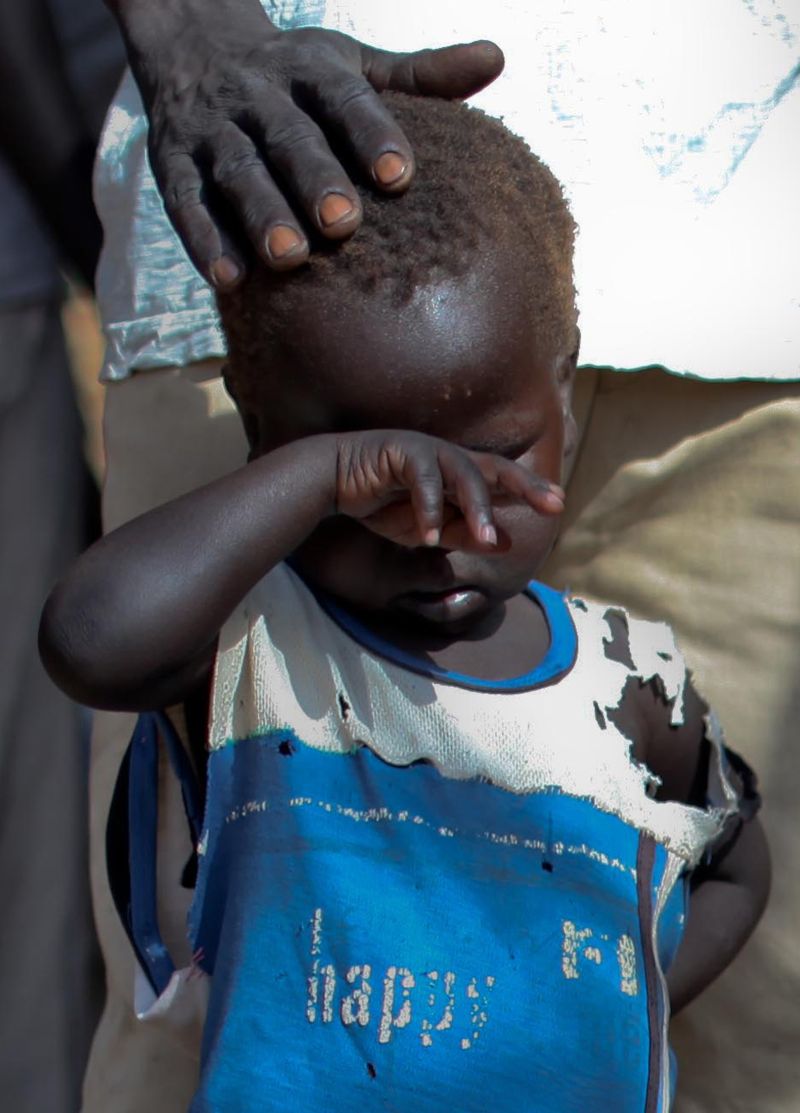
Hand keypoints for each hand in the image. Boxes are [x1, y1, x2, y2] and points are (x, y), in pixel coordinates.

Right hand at [112, 0, 502, 286]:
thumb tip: (495, 59)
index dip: (370, 133)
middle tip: (343, 223)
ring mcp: (212, 130)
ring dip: (260, 214)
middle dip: (314, 178)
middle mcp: (257, 95)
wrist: (192, 41)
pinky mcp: (172, 164)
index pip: (343, 98)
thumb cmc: (295, 75)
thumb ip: (419, 75)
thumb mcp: (353, 65)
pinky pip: (185, 202)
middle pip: (287, 137)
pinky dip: (204, 239)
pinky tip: (229, 281)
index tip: (399, 174)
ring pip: (237, 171)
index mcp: (309, 71)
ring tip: (288, 259)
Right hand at [334, 431, 563, 550]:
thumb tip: (504, 543)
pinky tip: (427, 537)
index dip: (530, 490)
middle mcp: (449, 457)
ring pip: (463, 474)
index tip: (559, 505)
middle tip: (554, 505)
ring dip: (476, 508)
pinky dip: (427, 509)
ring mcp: (427, 451)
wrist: (332, 481)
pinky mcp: (401, 450)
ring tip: (485, 538)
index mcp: (459, 473)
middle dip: (525, 486)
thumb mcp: (428, 530)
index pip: (502, 481)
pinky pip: (423, 480)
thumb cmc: (381, 503)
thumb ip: (463, 534)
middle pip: (495, 468)